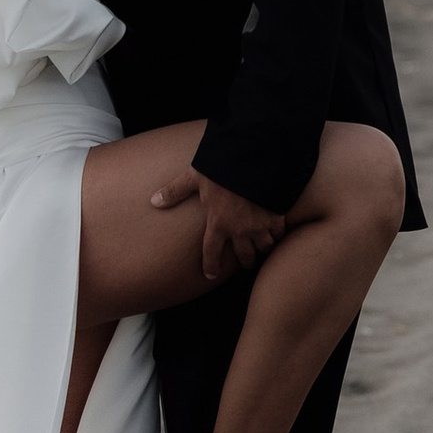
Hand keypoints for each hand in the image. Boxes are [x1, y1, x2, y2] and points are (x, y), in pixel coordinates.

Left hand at [149, 167, 288, 285]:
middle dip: (246, 261)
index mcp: (217, 223)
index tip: (210, 274)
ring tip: (262, 245)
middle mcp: (239, 230)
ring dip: (262, 247)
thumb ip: (175, 191)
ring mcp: (259, 225)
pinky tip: (276, 230)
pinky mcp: (276, 216)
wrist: (253, 157)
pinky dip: (278, 233)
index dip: (211, 266)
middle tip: (246, 262)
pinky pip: (279, 233)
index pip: (211, 252)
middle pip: (245, 256)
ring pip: (264, 247)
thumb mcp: (195, 177)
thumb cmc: (221, 167)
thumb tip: (153, 201)